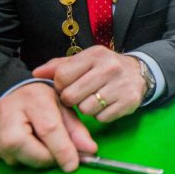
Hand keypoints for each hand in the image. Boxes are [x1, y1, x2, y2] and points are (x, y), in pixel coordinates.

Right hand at [0, 82, 97, 171]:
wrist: (10, 90)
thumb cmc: (41, 99)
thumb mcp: (64, 106)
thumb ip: (76, 130)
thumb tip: (90, 151)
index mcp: (34, 98)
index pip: (48, 129)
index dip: (62, 150)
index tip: (73, 165)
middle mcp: (7, 110)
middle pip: (23, 147)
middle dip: (45, 158)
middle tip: (58, 156)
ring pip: (14, 158)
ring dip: (33, 158)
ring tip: (39, 143)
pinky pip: (4, 159)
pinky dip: (19, 157)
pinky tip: (25, 143)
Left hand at [32, 46, 147, 122]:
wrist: (138, 72)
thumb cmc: (104, 67)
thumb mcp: (84, 60)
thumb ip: (59, 66)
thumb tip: (36, 74)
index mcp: (94, 55)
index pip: (62, 76)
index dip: (60, 86)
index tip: (67, 86)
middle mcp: (109, 68)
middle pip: (71, 96)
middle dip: (71, 100)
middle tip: (78, 96)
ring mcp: (120, 85)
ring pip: (86, 109)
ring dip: (86, 108)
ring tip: (93, 100)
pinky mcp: (128, 102)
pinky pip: (102, 118)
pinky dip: (101, 115)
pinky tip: (105, 105)